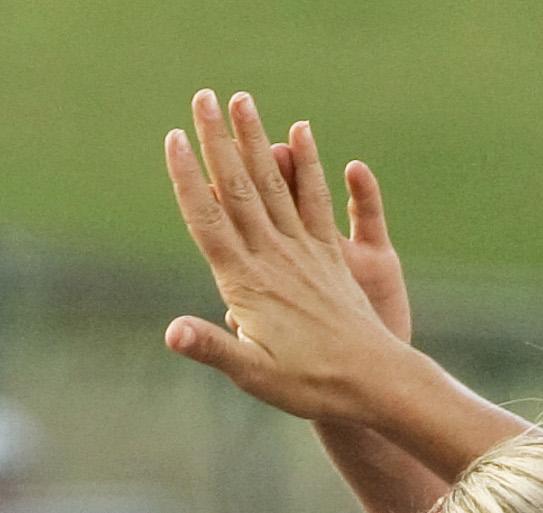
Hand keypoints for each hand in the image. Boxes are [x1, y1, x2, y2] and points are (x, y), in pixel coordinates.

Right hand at [164, 93, 405, 420]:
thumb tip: (171, 333)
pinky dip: (307, 163)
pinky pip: (315, 199)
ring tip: (242, 100)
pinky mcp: (328, 254)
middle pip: (239, 189)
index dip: (189, 179)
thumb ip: (211, 347)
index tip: (175, 138)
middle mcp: (274, 258)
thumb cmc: (306, 385)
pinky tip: (302, 133)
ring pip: (274, 183)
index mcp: (247, 285)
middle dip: (218, 140)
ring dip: (256, 138)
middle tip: (203, 96)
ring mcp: (303, 251)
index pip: (209, 222)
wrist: (371, 380)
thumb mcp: (251, 373)